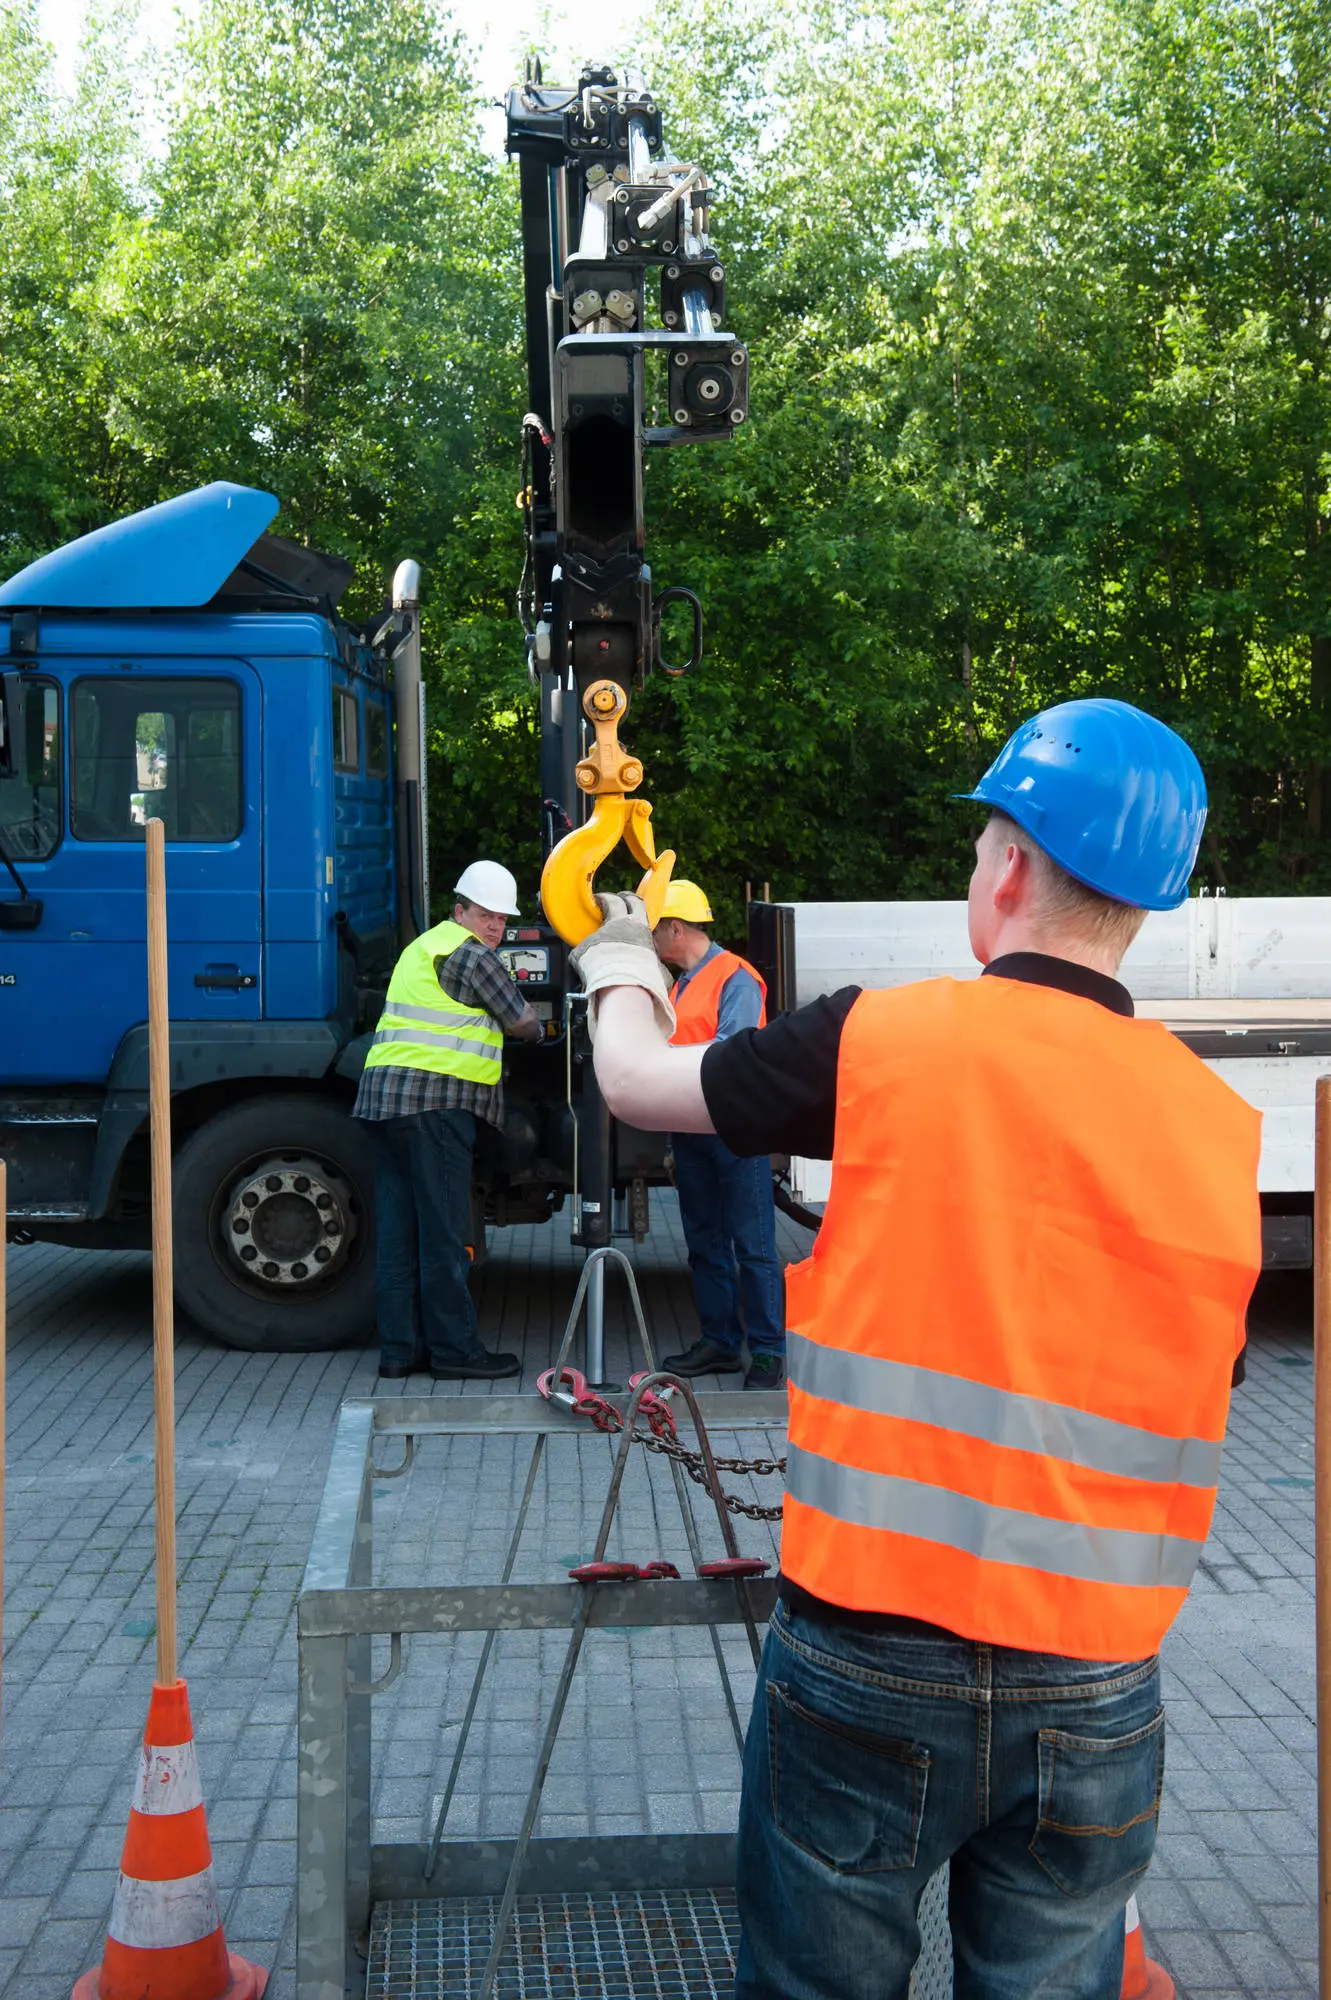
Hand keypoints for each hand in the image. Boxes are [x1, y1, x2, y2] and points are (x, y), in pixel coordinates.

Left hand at [568, 892, 674, 1039]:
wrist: (623, 989)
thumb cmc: (644, 980)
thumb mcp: (657, 967)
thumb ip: (652, 960)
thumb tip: (655, 968)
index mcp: (638, 926)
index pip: (634, 902)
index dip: (629, 899)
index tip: (625, 898)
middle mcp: (617, 924)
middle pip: (611, 901)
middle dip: (607, 899)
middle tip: (603, 901)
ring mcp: (598, 935)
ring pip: (594, 926)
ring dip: (595, 930)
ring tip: (595, 941)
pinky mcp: (582, 948)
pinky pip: (582, 949)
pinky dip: (585, 955)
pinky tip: (587, 965)